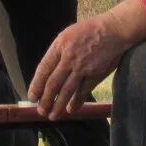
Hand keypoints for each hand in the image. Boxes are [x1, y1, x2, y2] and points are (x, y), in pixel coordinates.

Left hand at [29, 0, 145, 117]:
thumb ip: (58, 52)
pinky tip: (70, 110)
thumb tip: (48, 72)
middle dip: (45, 100)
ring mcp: (82, 68)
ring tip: (52, 116)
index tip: (32, 97)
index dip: (36, 85)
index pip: (43, 69)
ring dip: (58, 106)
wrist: (114, 30)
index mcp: (59, 46)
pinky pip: (83, 92)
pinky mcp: (95, 75)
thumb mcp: (68, 34)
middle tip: (40, 111)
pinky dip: (76, 103)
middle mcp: (69, 58)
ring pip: (66, 91)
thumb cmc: (89, 30)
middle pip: (53, 84)